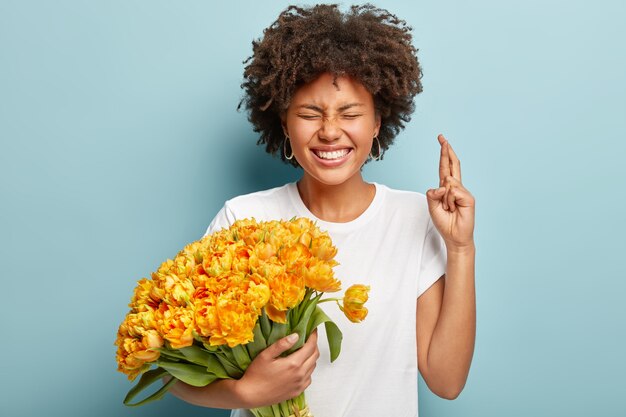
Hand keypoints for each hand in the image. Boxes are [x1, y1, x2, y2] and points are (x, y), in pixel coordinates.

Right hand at [235, 329, 319, 407]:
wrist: (250, 395)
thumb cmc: (256, 374)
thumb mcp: (266, 355)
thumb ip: (282, 344)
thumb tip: (296, 335)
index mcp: (293, 364)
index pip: (311, 346)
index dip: (314, 336)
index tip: (313, 329)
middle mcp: (300, 375)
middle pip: (315, 356)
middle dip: (314, 345)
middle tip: (308, 338)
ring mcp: (299, 385)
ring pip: (313, 367)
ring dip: (311, 357)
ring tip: (304, 350)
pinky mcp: (297, 392)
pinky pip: (309, 378)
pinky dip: (308, 370)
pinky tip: (300, 367)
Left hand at [426, 134, 474, 250]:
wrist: (455, 236)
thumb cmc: (444, 222)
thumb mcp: (432, 207)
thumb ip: (433, 194)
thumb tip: (442, 185)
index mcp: (446, 188)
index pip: (445, 168)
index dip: (444, 154)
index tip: (442, 140)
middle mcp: (455, 187)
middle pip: (452, 165)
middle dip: (446, 151)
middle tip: (442, 138)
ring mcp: (463, 192)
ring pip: (447, 183)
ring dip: (443, 198)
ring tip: (448, 209)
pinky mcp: (468, 198)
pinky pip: (453, 191)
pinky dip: (449, 201)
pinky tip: (453, 208)